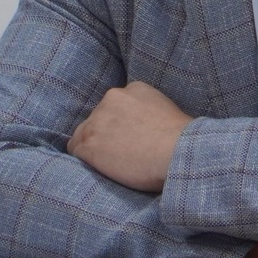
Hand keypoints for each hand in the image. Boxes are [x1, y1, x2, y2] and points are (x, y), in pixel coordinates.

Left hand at [68, 81, 191, 192]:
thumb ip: (147, 110)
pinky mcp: (88, 144)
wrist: (177, 153)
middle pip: (98, 118)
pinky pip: (76, 151)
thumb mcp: (167, 110)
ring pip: (84, 134)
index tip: (129, 137)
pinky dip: (86, 160)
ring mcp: (98, 121)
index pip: (115, 105)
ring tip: (114, 163)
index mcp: (134, 88)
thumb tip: (142, 126)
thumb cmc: (182, 139)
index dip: (119, 123)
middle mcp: (112, 98)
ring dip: (95, 147)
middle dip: (106, 134)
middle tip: (123, 152)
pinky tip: (104, 168)